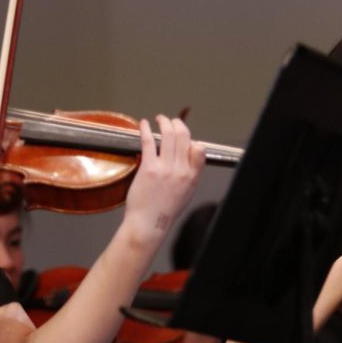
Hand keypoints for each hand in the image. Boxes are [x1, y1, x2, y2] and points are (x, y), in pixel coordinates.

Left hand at [122, 116, 205, 246]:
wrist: (149, 223)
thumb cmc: (165, 210)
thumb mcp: (187, 192)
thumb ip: (191, 173)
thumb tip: (189, 155)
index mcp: (192, 176)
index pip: (198, 148)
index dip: (190, 138)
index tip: (182, 135)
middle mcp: (181, 170)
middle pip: (183, 137)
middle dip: (177, 124)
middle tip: (170, 121)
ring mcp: (165, 168)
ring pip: (168, 135)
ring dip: (164, 122)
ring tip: (159, 119)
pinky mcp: (149, 168)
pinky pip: (149, 142)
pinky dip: (146, 129)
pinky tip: (144, 124)